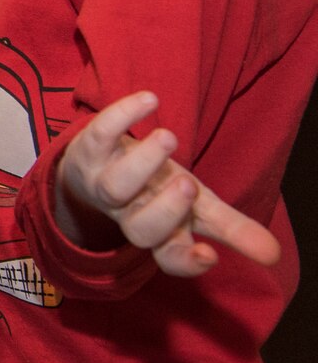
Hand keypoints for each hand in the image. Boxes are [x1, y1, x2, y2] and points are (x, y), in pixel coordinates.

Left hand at [55, 90, 281, 277]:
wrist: (97, 164)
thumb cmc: (156, 190)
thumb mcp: (197, 207)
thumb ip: (233, 229)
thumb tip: (274, 254)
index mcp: (160, 232)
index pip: (169, 257)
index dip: (186, 262)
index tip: (210, 255)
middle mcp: (128, 212)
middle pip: (139, 229)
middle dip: (165, 210)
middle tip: (188, 184)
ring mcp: (102, 182)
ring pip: (113, 186)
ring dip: (143, 162)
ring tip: (170, 137)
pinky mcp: (88, 148)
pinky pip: (98, 133)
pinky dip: (121, 116)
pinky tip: (149, 100)